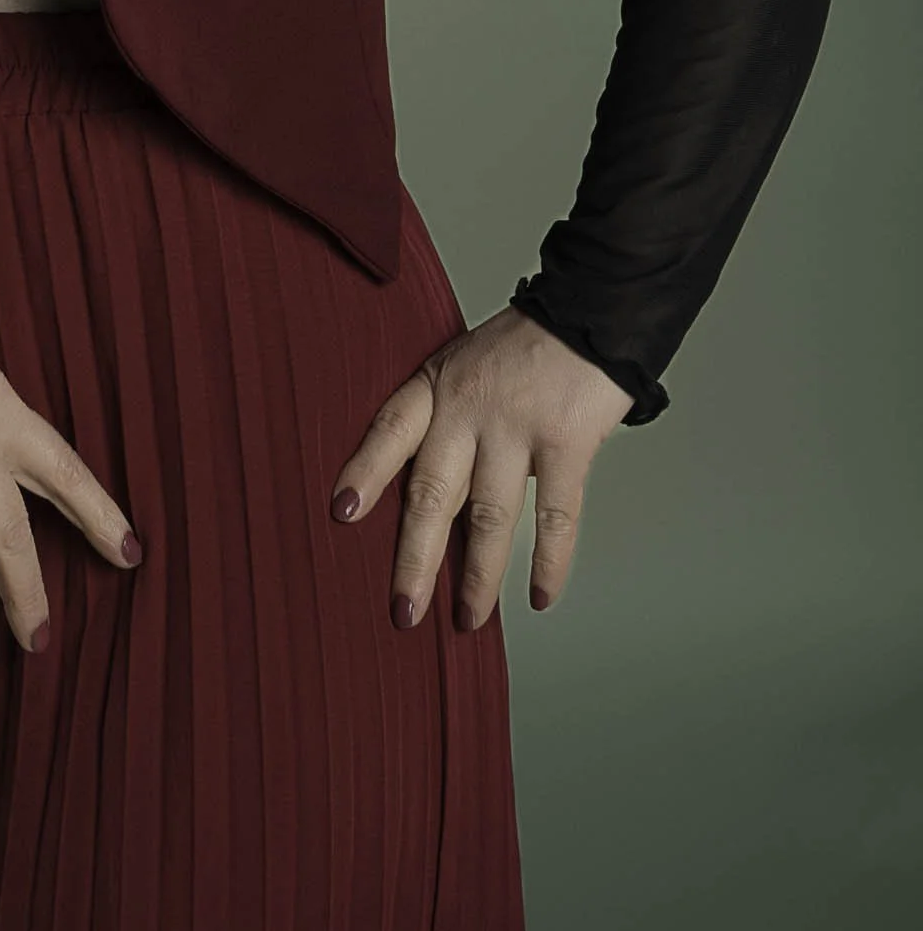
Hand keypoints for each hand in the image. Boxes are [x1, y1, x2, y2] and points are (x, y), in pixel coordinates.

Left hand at [329, 307, 634, 627]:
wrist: (590, 312)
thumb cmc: (524, 346)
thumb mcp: (465, 364)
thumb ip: (445, 417)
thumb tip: (426, 496)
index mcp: (439, 385)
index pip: (390, 429)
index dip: (366, 471)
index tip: (341, 513)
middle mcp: (470, 407)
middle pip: (432, 491)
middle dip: (415, 558)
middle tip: (403, 610)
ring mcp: (517, 426)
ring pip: (488, 515)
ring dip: (478, 575)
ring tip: (468, 619)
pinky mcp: (566, 443)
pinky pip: (555, 515)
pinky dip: (549, 561)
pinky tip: (540, 596)